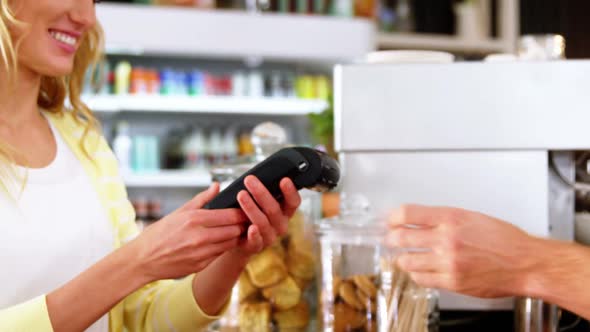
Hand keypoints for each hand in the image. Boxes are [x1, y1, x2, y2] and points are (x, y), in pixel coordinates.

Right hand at [130, 183, 247, 281]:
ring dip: (236, 237)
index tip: (245, 209)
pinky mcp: (200, 265)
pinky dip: (224, 247)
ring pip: (231, 243)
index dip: (241, 212)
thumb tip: (217, 186)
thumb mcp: (179, 212)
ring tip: (237, 230)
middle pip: (234, 229)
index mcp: (194, 219)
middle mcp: (199, 236)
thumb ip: (201, 199)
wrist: (143, 259)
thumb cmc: (160, 233)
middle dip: (242, 225)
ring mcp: (201, 253)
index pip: (230, 215)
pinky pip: (220, 254)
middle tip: (246, 220)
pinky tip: (223, 242)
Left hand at [234, 176, 301, 256]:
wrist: (238, 238)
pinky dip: (254, 235)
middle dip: (261, 193)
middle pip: (274, 209)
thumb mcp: (258, 200)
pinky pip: (257, 241)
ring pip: (263, 222)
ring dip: (252, 208)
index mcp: (284, 211)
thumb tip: (256, 174)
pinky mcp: (257, 247)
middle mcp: (280, 224)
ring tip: (241, 195)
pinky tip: (250, 227)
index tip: (284, 180)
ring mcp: (270, 236)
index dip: (290, 192)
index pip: (293, 201)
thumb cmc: (250, 213)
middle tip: (249, 179)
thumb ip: (260, 190)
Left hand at [386, 204, 539, 297]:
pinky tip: (419, 270)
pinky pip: (421, 278)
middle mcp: (447, 239)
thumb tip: (417, 219)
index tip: (388, 220)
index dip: (392, 217)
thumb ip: (443, 219)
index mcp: (451, 218)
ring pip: (407, 261)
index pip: (407, 213)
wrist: (525, 263)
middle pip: (401, 237)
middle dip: (390, 238)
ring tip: (403, 256)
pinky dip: (416, 274)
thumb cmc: (504, 240)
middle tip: (389, 239)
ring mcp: (447, 262)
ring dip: (401, 258)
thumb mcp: (471, 217)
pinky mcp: (451, 281)